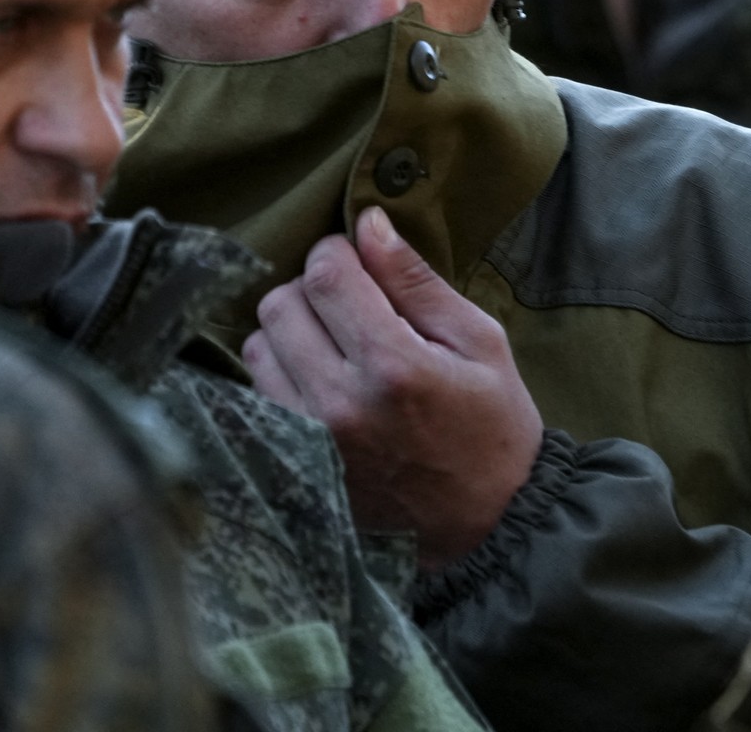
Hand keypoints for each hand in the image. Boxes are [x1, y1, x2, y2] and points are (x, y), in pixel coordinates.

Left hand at [242, 206, 543, 567]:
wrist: (487, 527)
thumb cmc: (493, 426)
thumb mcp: (479, 341)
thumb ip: (417, 281)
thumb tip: (369, 222)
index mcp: (394, 365)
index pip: (325, 273)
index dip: (338, 253)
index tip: (360, 265)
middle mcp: (341, 403)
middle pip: (280, 305)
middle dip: (312, 291)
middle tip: (351, 308)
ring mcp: (310, 439)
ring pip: (258, 347)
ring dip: (290, 334)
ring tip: (335, 348)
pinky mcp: (295, 464)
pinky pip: (257, 394)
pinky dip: (281, 375)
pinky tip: (322, 382)